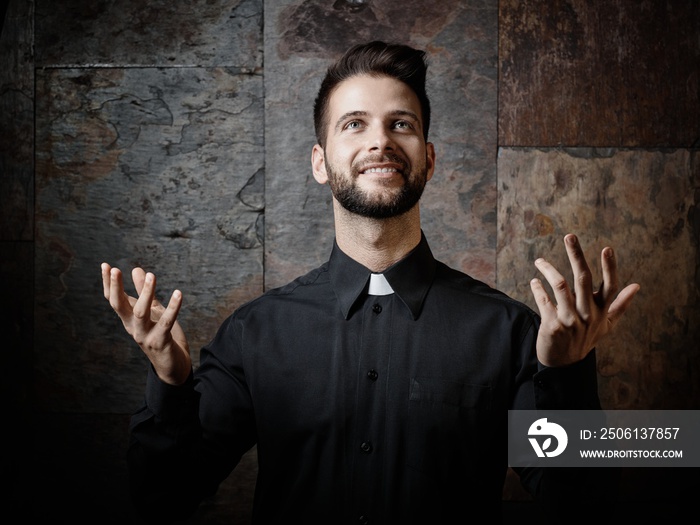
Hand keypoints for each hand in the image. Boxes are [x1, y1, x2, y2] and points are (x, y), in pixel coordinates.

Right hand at [101, 263, 191, 384]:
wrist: (172, 366)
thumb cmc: (161, 336)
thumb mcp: (153, 310)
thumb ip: (143, 292)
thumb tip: (136, 269)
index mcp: (129, 319)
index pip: (113, 300)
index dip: (109, 283)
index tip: (105, 265)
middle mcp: (133, 327)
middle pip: (119, 306)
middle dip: (116, 288)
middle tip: (116, 269)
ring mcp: (145, 336)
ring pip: (141, 313)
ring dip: (146, 293)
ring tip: (151, 275)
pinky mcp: (161, 342)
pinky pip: (166, 322)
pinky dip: (172, 307)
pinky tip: (178, 293)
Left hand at [530, 234, 639, 366]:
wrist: (563, 363)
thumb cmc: (585, 339)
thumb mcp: (606, 325)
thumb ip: (620, 305)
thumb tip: (637, 285)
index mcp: (601, 311)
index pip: (610, 286)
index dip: (609, 267)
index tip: (607, 248)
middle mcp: (588, 314)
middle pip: (583, 279)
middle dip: (576, 255)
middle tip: (569, 236)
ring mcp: (570, 320)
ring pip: (560, 285)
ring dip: (548, 269)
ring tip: (539, 261)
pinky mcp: (552, 325)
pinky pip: (543, 301)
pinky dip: (537, 288)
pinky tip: (534, 282)